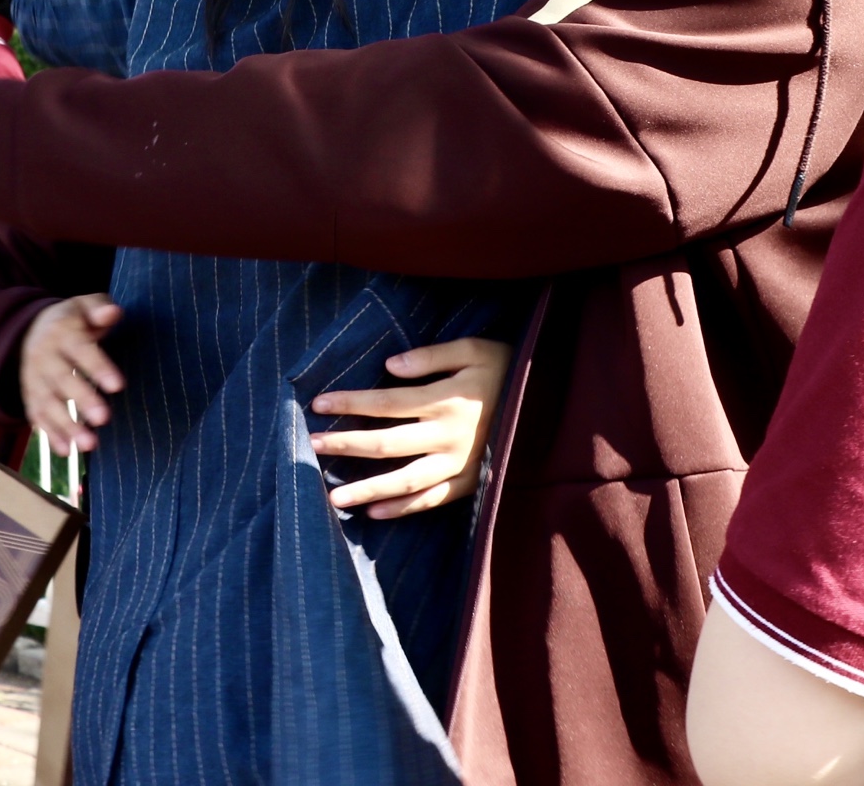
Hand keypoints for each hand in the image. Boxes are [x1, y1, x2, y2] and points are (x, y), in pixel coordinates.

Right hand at [21, 294, 125, 452]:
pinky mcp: (30, 396)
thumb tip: (113, 313)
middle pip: (62, 380)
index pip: (81, 350)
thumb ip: (100, 308)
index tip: (118, 385)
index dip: (98, 367)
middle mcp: (44, 357)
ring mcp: (33, 378)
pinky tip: (67, 451)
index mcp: (62, 332)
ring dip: (67, 425)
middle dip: (82, 400)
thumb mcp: (85, 305)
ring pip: (48, 403)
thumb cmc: (74, 319)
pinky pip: (37, 416)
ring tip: (89, 445)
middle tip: (105, 419)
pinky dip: (50, 435)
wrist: (33, 327)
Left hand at [310, 336, 510, 519]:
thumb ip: (432, 356)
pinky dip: (404, 509)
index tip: (318, 404)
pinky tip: (375, 513)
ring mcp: (459, 464)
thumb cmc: (509, 370)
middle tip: (311, 447)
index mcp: (445, 400)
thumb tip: (390, 366)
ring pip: (405, 481)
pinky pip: (433, 501)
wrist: (552, 404)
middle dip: (345, 444)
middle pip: (386, 444)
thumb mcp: (476, 349)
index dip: (350, 403)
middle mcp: (447, 436)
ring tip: (333, 497)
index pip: (385, 403)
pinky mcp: (471, 482)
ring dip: (367, 489)